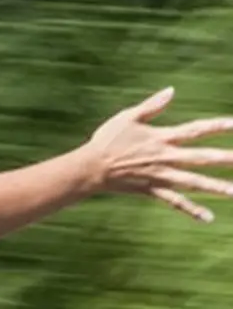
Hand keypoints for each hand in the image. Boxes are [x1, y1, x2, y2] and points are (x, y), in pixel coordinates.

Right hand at [83, 88, 232, 222]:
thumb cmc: (106, 141)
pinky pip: (176, 202)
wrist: (89, 169)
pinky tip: (208, 218)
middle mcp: (166, 158)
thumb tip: (171, 90)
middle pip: (202, 157)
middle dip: (226, 159)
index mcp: (163, 137)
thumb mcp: (128, 117)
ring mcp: (160, 176)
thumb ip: (152, 106)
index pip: (198, 129)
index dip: (219, 125)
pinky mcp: (152, 191)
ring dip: (216, 187)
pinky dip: (192, 209)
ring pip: (194, 182)